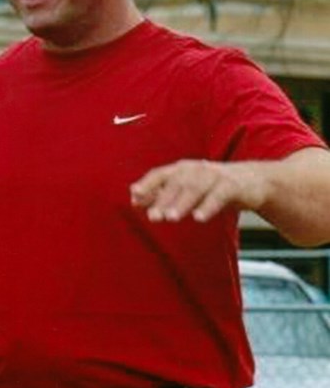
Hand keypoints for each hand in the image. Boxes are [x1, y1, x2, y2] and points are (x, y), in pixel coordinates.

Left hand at [130, 159, 267, 222]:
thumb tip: (133, 197)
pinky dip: (208, 205)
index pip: (161, 174)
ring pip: (196, 187)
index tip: (135, 196)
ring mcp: (216, 176)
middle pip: (177, 182)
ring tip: (171, 218)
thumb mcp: (187, 188)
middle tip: (153, 216)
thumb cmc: (213, 186)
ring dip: (183, 202)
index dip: (148, 184)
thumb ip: (161, 193)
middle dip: (164, 199)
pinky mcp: (233, 186)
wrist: (253, 181)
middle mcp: (197, 169)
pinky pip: (219, 195)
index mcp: (183, 169)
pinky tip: (199, 217)